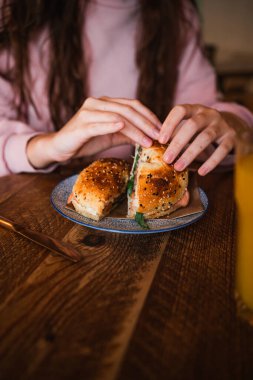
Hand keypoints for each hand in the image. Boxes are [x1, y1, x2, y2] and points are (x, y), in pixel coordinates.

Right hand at [27, 96, 160, 168]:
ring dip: (135, 129)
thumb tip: (149, 137)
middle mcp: (97, 103)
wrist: (60, 147)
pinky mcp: (80, 125)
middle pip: (128, 109)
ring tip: (148, 140)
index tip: (162, 130)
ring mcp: (88, 112)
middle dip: (146, 123)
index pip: (133, 105)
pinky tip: (122, 128)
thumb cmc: (86, 141)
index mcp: (106, 103)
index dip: (150, 116)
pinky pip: (98, 124)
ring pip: (117, 117)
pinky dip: (110, 125)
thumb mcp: (111, 137)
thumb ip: (127, 134)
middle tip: (159, 136)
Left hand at [158, 104, 238, 174]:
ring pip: (206, 137)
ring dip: (190, 154)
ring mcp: (222, 125)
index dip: (169, 124)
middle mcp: (209, 114)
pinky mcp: (232, 138)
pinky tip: (201, 172)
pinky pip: (222, 150)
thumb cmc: (202, 131)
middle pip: (192, 125)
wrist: (232, 129)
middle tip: (166, 159)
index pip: (180, 110)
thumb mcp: (189, 128)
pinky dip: (211, 162)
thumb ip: (175, 135)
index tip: (160, 140)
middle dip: (178, 143)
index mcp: (195, 109)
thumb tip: (154, 148)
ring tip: (178, 167)